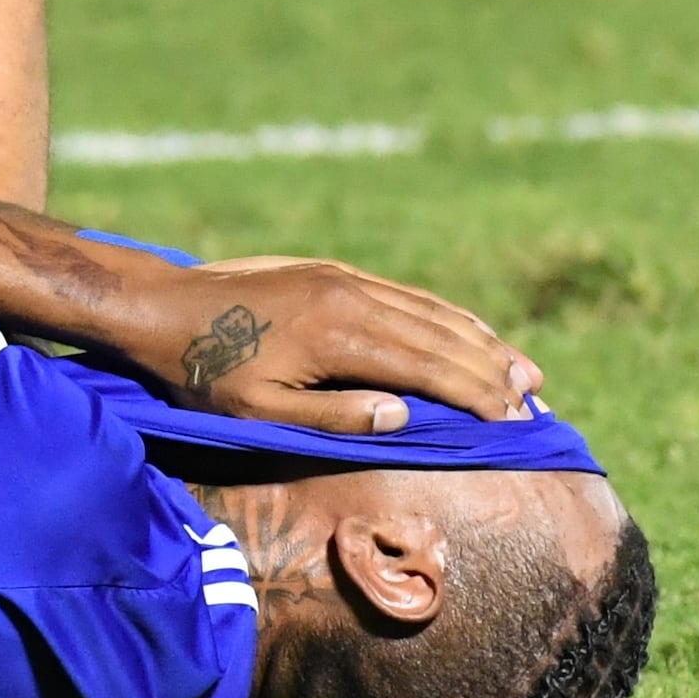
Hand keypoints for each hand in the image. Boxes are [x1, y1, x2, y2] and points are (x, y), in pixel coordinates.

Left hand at [126, 255, 545, 432]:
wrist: (160, 306)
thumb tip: (405, 415)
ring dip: (482, 343)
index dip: (479, 398)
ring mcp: (345, 279)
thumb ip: (335, 418)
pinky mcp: (334, 273)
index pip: (430, 369)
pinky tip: (469, 335)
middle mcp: (352, 297)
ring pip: (432, 312)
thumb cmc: (202, 373)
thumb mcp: (259, 412)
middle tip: (538, 407)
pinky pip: (407, 296)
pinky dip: (447, 318)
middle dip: (495, 374)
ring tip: (525, 373)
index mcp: (339, 336)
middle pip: (443, 338)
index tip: (518, 424)